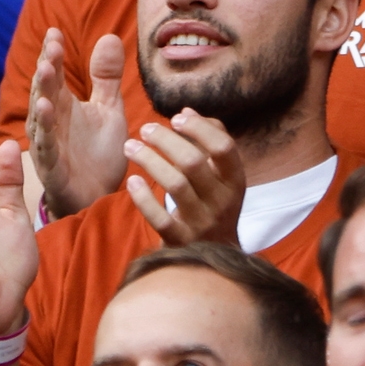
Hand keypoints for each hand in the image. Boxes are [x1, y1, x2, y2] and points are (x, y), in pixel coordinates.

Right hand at [28, 30, 128, 218]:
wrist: (99, 196)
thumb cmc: (98, 153)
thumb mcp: (108, 109)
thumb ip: (106, 78)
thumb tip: (109, 36)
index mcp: (62, 105)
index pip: (54, 74)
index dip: (52, 54)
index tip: (54, 32)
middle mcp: (51, 121)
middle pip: (45, 90)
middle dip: (46, 67)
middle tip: (51, 45)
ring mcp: (48, 144)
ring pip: (41, 114)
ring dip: (42, 92)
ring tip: (45, 69)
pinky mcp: (52, 167)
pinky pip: (46, 145)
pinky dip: (45, 128)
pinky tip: (45, 109)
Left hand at [123, 108, 244, 246]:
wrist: (214, 255)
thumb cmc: (212, 202)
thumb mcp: (221, 175)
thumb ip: (208, 139)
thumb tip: (186, 111)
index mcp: (234, 180)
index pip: (224, 147)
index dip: (199, 128)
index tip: (176, 118)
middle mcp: (222, 201)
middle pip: (193, 162)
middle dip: (165, 140)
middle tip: (145, 129)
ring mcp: (202, 222)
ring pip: (175, 185)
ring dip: (149, 161)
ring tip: (130, 147)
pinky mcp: (180, 240)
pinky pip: (160, 218)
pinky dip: (143, 198)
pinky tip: (132, 181)